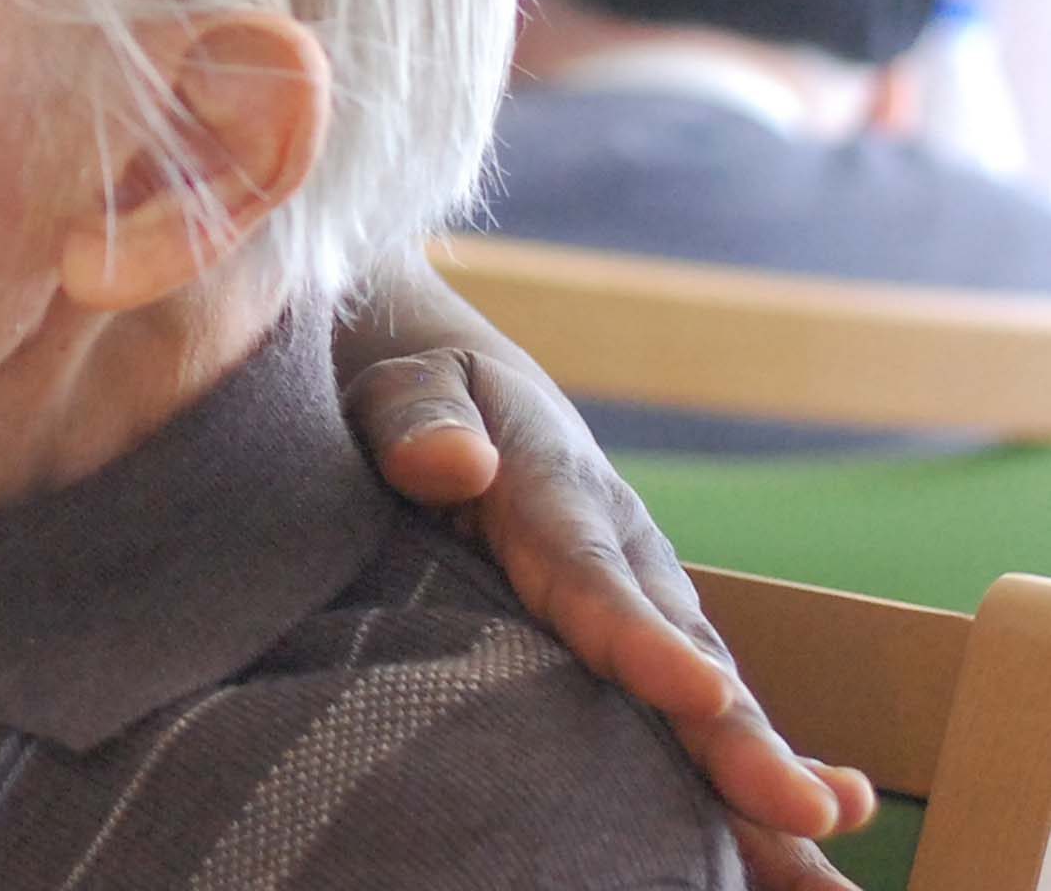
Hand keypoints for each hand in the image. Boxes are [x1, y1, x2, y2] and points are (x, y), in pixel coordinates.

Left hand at [346, 343, 877, 890]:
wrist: (458, 402)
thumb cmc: (423, 403)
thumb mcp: (408, 390)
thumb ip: (423, 421)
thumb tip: (452, 462)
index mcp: (562, 497)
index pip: (595, 576)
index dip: (642, 639)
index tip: (696, 694)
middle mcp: (629, 564)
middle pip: (686, 658)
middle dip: (740, 741)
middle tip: (804, 810)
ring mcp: (649, 613)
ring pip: (714, 709)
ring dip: (769, 791)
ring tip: (824, 880)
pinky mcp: (645, 654)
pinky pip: (697, 729)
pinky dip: (747, 798)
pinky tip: (795, 870)